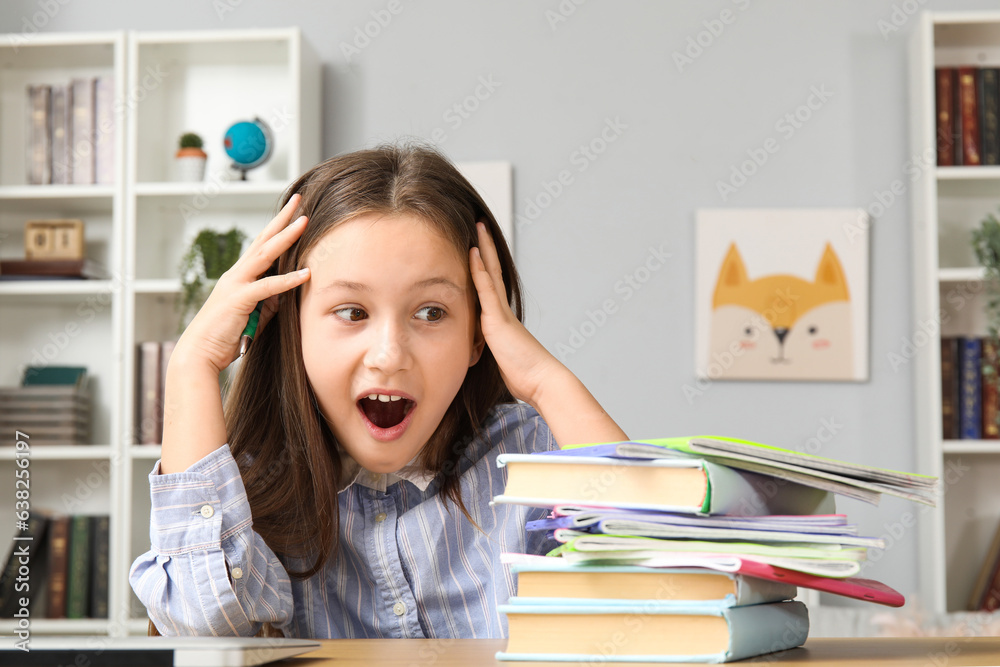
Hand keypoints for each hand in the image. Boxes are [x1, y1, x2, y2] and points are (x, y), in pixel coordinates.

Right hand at [172, 193, 311, 374]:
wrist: (199, 354)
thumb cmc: (225, 337)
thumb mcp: (255, 316)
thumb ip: (270, 302)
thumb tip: (287, 293)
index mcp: (239, 277)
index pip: (261, 246)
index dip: (277, 228)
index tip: (294, 212)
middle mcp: (236, 275)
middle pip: (262, 240)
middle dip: (282, 219)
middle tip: (299, 200)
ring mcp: (236, 284)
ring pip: (264, 255)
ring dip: (285, 237)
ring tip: (304, 222)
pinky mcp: (239, 300)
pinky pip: (267, 286)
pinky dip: (287, 280)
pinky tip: (306, 273)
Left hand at [469, 221, 560, 406]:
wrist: (541, 380)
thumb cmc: (524, 375)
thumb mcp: (502, 360)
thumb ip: (494, 351)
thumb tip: (486, 354)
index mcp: (503, 319)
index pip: (492, 285)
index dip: (485, 265)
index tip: (479, 247)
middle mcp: (503, 310)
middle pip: (493, 271)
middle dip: (486, 248)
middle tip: (481, 225)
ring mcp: (501, 312)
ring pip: (490, 273)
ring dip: (484, 248)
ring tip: (478, 226)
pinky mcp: (497, 319)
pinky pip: (486, 289)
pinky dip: (479, 270)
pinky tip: (473, 252)